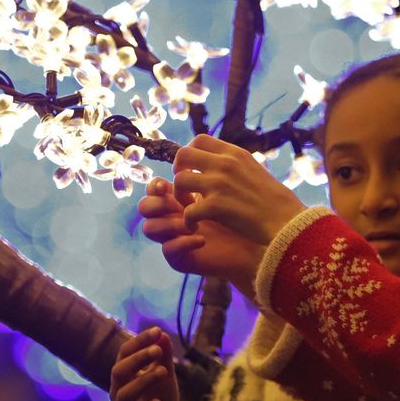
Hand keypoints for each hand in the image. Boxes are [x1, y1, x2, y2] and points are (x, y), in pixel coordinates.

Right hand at [110, 327, 182, 400]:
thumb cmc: (162, 395)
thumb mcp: (165, 372)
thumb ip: (163, 355)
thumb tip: (162, 334)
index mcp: (122, 375)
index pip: (124, 353)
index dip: (139, 341)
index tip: (157, 331)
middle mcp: (117, 391)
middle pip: (118, 371)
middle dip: (138, 359)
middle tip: (157, 350)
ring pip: (124, 394)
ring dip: (144, 381)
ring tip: (164, 372)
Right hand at [139, 178, 264, 291]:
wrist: (255, 243)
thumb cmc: (242, 214)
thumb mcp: (225, 186)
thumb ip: (207, 168)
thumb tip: (197, 143)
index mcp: (177, 198)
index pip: (154, 188)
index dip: (155, 184)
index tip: (171, 180)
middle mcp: (170, 217)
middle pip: (144, 206)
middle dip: (156, 202)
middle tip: (177, 204)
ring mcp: (172, 237)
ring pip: (149, 227)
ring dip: (170, 223)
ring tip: (196, 224)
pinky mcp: (179, 257)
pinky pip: (167, 249)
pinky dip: (183, 242)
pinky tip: (202, 239)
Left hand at [171, 134, 306, 246]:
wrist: (288, 222)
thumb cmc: (275, 201)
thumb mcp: (255, 170)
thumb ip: (234, 165)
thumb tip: (217, 162)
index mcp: (234, 154)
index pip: (199, 140)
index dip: (189, 153)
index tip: (192, 168)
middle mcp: (224, 164)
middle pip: (183, 155)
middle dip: (177, 170)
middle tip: (185, 187)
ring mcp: (219, 184)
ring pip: (180, 181)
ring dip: (179, 196)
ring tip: (188, 208)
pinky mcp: (216, 207)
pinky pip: (187, 211)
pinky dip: (187, 221)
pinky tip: (194, 226)